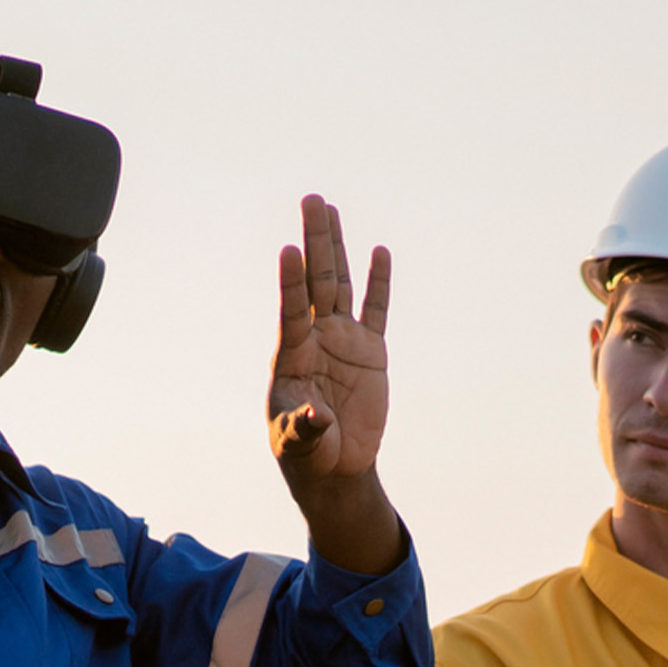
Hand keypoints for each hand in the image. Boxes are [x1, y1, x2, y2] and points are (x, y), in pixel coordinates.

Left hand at [269, 195, 390, 480]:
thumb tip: (316, 416)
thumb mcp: (296, 444)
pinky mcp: (371, 351)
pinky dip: (379, 283)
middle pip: (316, 281)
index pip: (292, 311)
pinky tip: (378, 252)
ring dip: (336, 247)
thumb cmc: (304, 454)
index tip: (289, 249)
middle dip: (315, 241)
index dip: (291, 282)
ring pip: (341, 284)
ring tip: (329, 209)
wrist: (334, 466)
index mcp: (293, 355)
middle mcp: (316, 338)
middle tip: (311, 200)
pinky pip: (376, 310)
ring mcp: (343, 341)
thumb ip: (303, 428)